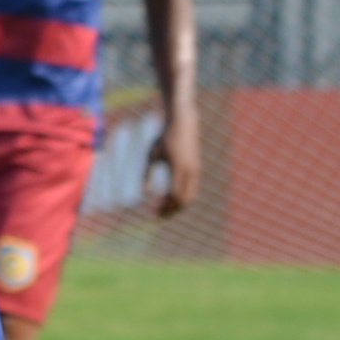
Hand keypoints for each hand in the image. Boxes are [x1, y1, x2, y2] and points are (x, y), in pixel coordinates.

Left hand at [144, 101, 200, 217]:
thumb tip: (143, 192)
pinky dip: (183, 197)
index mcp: (179, 168)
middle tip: (159, 216)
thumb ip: (147, 173)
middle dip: (172, 210)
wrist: (183, 122)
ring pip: (190, 195)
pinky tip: (171, 200)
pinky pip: (192, 188)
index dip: (165, 206)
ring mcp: (196, 170)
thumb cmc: (164, 137)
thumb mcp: (151, 154)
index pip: (174, 195)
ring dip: (178, 206)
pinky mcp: (197, 168)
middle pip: (184, 199)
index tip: (154, 212)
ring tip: (165, 211)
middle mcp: (191, 171)